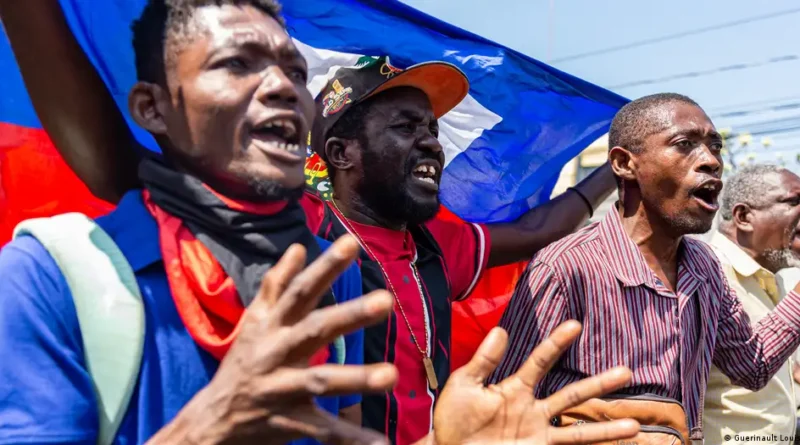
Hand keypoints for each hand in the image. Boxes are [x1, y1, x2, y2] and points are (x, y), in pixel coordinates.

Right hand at [150, 235, 395, 444]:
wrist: (213, 419)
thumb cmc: (242, 363)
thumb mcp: (254, 321)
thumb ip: (278, 285)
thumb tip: (299, 248)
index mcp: (272, 326)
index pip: (300, 290)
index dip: (324, 267)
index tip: (352, 243)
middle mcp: (276, 353)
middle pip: (315, 330)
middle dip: (348, 315)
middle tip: (386, 300)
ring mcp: (282, 389)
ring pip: (320, 381)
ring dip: (355, 378)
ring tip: (391, 375)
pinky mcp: (289, 424)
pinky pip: (324, 432)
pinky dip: (352, 438)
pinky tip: (382, 443)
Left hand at [431, 321, 638, 444]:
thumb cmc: (453, 419)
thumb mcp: (464, 385)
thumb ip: (484, 361)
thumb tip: (501, 330)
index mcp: (514, 388)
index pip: (540, 361)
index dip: (557, 343)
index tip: (576, 324)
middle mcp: (532, 409)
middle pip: (572, 394)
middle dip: (598, 384)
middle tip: (626, 371)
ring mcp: (537, 433)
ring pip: (578, 428)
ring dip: (605, 428)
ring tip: (633, 427)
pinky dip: (589, 442)